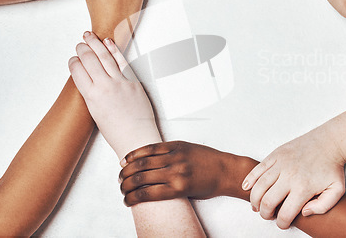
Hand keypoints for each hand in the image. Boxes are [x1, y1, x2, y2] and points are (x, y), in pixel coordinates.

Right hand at [68, 31, 160, 159]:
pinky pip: (122, 61)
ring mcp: (120, 82)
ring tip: (88, 36)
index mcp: (91, 97)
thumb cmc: (116, 131)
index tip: (73, 59)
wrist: (136, 137)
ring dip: (94, 43)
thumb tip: (89, 78)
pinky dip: (114, 49)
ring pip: (104, 56)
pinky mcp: (133, 80)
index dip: (74, 62)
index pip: (77, 71)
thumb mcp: (95, 112)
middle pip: (89, 60)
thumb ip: (91, 94)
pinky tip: (107, 42)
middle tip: (80, 44)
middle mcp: (104, 86)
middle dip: (82, 49)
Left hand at [119, 141, 255, 204]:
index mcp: (175, 146)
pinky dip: (136, 196)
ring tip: (122, 191)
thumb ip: (170, 151)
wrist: (225, 171)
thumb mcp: (188, 148)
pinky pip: (151, 193)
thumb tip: (150, 158)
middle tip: (120, 179)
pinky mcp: (179, 188)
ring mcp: (176, 173)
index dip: (130, 157)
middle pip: (140, 165)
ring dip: (127, 186)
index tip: (122, 162)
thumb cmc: (208, 160)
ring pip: (142, 179)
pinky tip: (129, 199)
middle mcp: (174, 158)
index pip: (145, 150)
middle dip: (125, 173)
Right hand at [241, 129, 345, 229]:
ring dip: (254, 200)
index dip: (281, 223)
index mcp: (303, 187)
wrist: (328, 142)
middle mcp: (289, 176)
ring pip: (259, 186)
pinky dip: (249, 180)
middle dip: (265, 214)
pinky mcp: (275, 155)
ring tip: (257, 206)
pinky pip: (257, 169)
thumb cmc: (331, 167)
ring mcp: (280, 164)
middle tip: (268, 215)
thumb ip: (323, 206)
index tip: (282, 222)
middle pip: (267, 201)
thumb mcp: (336, 190)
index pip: (285, 213)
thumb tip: (304, 213)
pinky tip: (247, 188)